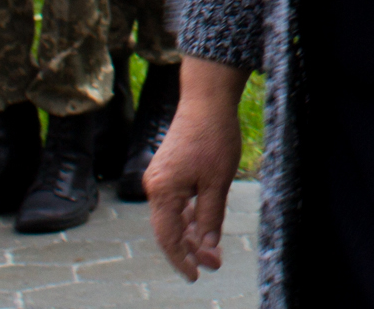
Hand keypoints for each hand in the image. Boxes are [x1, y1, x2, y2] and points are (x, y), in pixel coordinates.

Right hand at [147, 59, 245, 280]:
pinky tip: (205, 226)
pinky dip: (192, 215)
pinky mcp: (171, 169)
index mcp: (162, 191)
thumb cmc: (213, 137)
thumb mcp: (217, 182)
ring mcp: (162, 177)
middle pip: (171, 228)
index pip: (168, 237)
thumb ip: (210, 216)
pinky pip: (178, 201)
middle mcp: (155, 186)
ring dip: (194, 233)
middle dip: (192, 249)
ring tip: (213, 251)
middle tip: (214, 264)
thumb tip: (207, 245)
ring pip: (175, 215)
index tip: (196, 276)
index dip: (182, 259)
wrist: (207, 99)